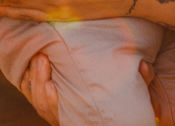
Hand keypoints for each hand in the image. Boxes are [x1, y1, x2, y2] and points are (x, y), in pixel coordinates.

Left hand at [17, 52, 157, 125]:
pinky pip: (33, 92)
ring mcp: (55, 111)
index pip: (58, 114)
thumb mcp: (133, 95)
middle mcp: (65, 117)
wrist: (106, 114)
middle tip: (41, 58)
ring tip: (38, 56)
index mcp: (80, 118)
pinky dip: (29, 79)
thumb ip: (140, 82)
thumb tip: (145, 65)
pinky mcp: (49, 101)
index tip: (51, 86)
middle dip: (39, 81)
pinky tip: (32, 62)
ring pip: (36, 98)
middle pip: (42, 105)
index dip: (51, 102)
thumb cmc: (122, 104)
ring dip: (33, 77)